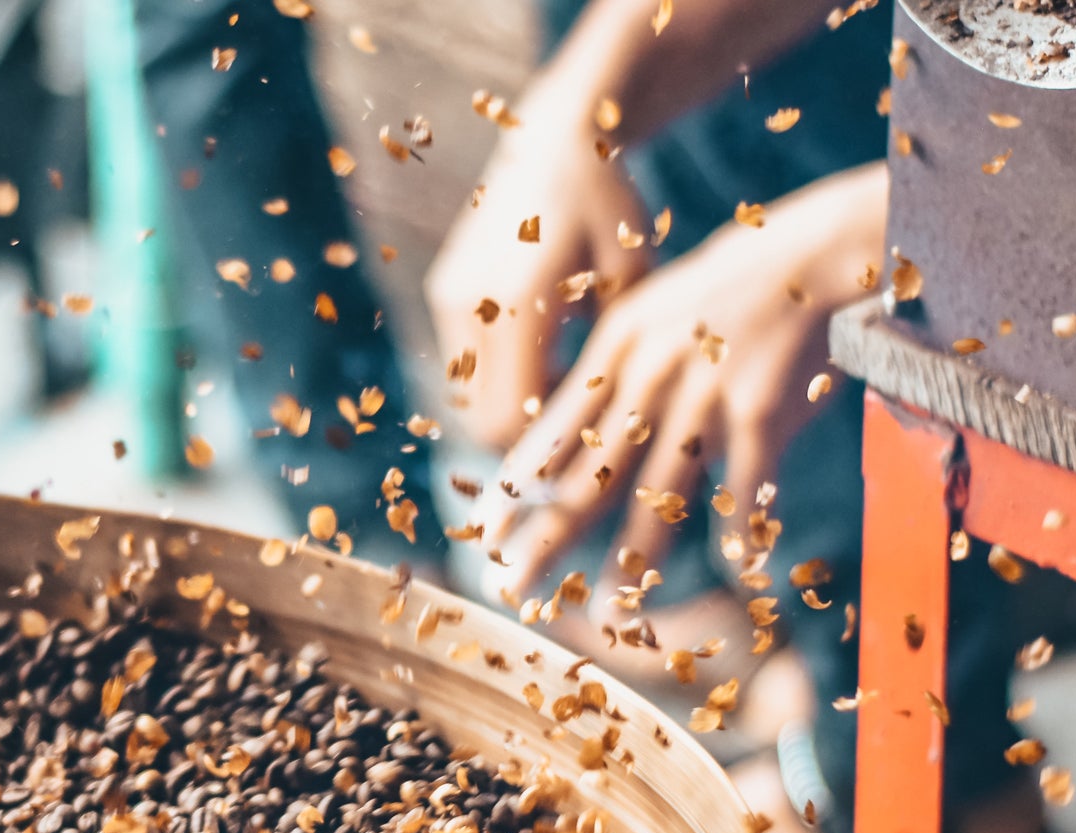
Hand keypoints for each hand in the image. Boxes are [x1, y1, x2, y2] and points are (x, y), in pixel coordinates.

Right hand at [425, 105, 654, 448]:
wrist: (556, 140)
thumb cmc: (611, 210)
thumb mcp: (630, 286)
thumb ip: (613, 360)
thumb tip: (604, 440)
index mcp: (519, 304)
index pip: (510, 421)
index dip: (545, 450)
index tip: (586, 439)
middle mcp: (471, 304)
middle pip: (482, 421)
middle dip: (526, 437)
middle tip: (575, 422)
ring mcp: (451, 297)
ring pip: (470, 397)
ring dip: (511, 404)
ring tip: (561, 378)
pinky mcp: (445, 290)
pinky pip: (466, 363)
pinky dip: (499, 374)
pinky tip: (541, 346)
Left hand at [483, 163, 887, 597]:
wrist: (816, 250)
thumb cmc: (734, 285)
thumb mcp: (656, 310)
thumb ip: (619, 369)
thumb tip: (578, 432)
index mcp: (617, 345)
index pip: (552, 432)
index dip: (517, 491)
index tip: (486, 534)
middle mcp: (650, 372)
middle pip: (590, 474)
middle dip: (547, 539)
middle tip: (512, 587)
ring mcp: (703, 393)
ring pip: (660, 496)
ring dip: (635, 560)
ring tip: (615, 609)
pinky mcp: (759, 410)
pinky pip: (743, 488)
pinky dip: (742, 531)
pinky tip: (740, 568)